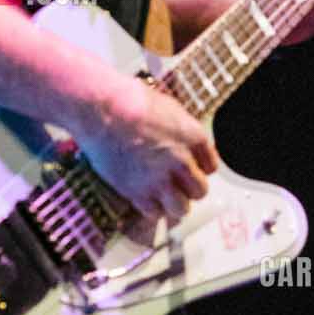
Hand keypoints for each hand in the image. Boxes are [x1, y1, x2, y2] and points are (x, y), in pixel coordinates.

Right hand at [67, 71, 217, 224]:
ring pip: (181, 209)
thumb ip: (183, 131)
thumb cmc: (131, 100)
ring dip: (173, 204)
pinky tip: (144, 198)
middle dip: (189, 188)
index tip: (190, 168)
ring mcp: (160, 179)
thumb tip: (188, 143)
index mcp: (194, 137)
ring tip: (162, 196)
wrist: (102, 109)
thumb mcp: (169, 108)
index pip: (211, 167)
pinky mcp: (137, 192)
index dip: (199, 168)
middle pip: (200, 191)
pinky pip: (154, 214)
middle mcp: (182, 162)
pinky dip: (151, 209)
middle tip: (176, 183)